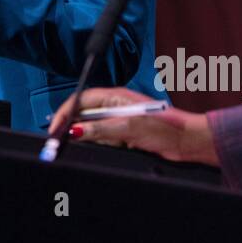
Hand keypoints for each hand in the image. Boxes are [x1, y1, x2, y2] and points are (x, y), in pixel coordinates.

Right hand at [48, 86, 218, 165]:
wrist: (186, 141)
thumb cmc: (164, 127)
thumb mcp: (127, 128)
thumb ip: (99, 128)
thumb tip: (76, 130)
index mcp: (113, 96)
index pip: (80, 100)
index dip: (65, 113)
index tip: (55, 128)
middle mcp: (114, 105)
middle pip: (83, 113)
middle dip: (75, 127)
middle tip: (65, 141)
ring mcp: (118, 119)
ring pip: (92, 128)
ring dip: (92, 137)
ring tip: (108, 142)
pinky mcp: (123, 133)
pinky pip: (103, 138)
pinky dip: (104, 143)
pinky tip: (116, 146)